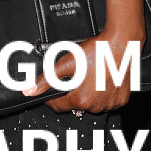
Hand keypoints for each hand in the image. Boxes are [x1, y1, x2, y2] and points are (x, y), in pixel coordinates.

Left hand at [22, 30, 139, 115]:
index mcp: (81, 99)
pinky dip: (102, 94)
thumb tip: (30, 90)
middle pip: (76, 105)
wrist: (120, 44)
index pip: (58, 107)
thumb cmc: (97, 51)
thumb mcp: (66, 63)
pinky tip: (101, 80)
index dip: (51, 98)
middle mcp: (96, 106)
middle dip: (71, 93)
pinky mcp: (121, 100)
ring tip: (89, 77)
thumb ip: (46, 79)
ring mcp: (110, 104)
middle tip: (75, 77)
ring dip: (87, 95)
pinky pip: (107, 102)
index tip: (51, 91)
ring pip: (91, 104)